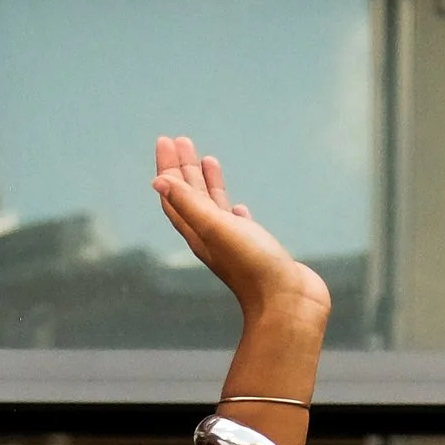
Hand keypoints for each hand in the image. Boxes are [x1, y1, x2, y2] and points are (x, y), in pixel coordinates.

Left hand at [152, 135, 329, 334]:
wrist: (287, 304)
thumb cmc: (253, 267)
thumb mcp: (216, 229)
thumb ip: (189, 204)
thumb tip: (158, 182)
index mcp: (199, 234)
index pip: (175, 196)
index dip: (167, 169)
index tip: (165, 141)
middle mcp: (213, 239)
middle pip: (191, 198)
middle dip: (184, 169)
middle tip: (181, 140)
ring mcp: (235, 245)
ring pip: (215, 209)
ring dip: (207, 184)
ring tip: (207, 159)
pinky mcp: (257, 250)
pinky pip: (239, 226)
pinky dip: (234, 210)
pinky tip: (237, 206)